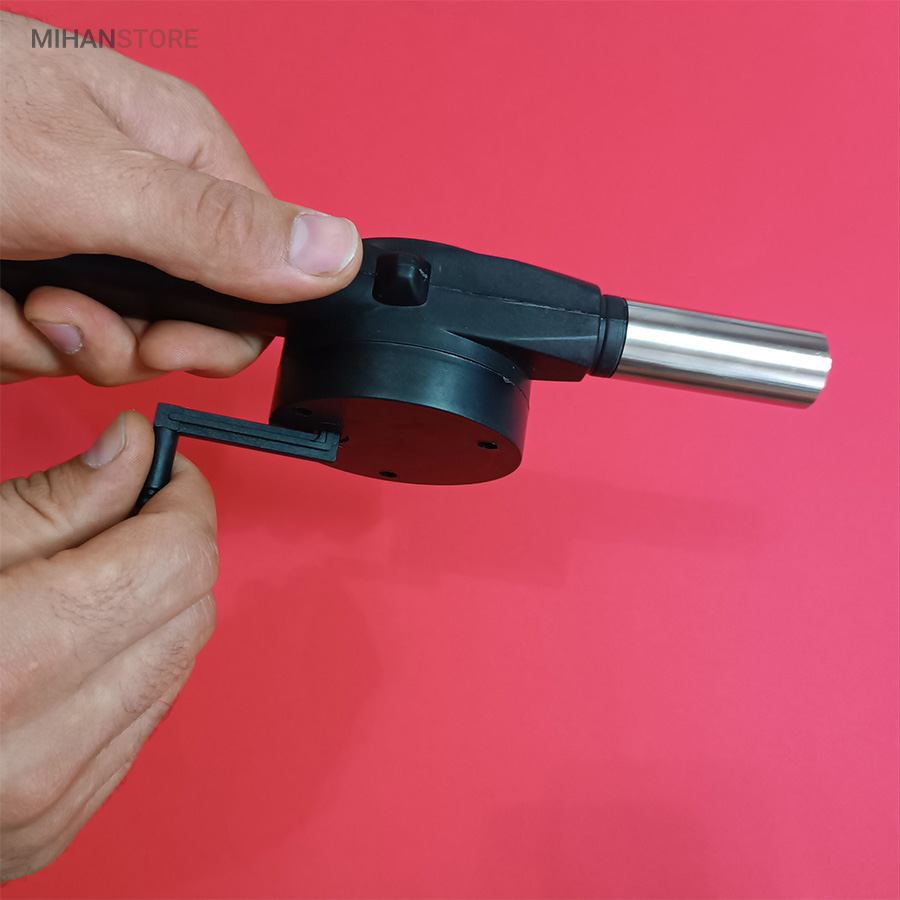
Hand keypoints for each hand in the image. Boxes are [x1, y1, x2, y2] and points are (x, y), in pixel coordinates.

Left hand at [0, 10, 361, 384]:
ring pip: (107, 344)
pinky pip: (43, 345)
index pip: (260, 280)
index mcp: (183, 164)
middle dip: (121, 340)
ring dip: (50, 341)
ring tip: (5, 294)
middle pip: (186, 325)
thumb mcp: (90, 180)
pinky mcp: (24, 274)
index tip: (165, 337)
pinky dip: (6, 340)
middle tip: (67, 309)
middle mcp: (140, 207)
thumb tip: (339, 253)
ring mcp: (79, 244)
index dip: (219, 329)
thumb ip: (217, 229)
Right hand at [0, 412, 217, 879]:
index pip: (175, 562)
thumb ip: (50, 502)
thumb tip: (133, 450)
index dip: (180, 502)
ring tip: (79, 584)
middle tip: (119, 519)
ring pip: (177, 664)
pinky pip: (143, 717)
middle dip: (169, 551)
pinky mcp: (53, 825)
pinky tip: (69, 647)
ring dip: (151, 610)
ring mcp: (49, 801)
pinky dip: (127, 667)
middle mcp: (38, 752)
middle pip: (189, 612)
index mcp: (6, 663)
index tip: (163, 476)